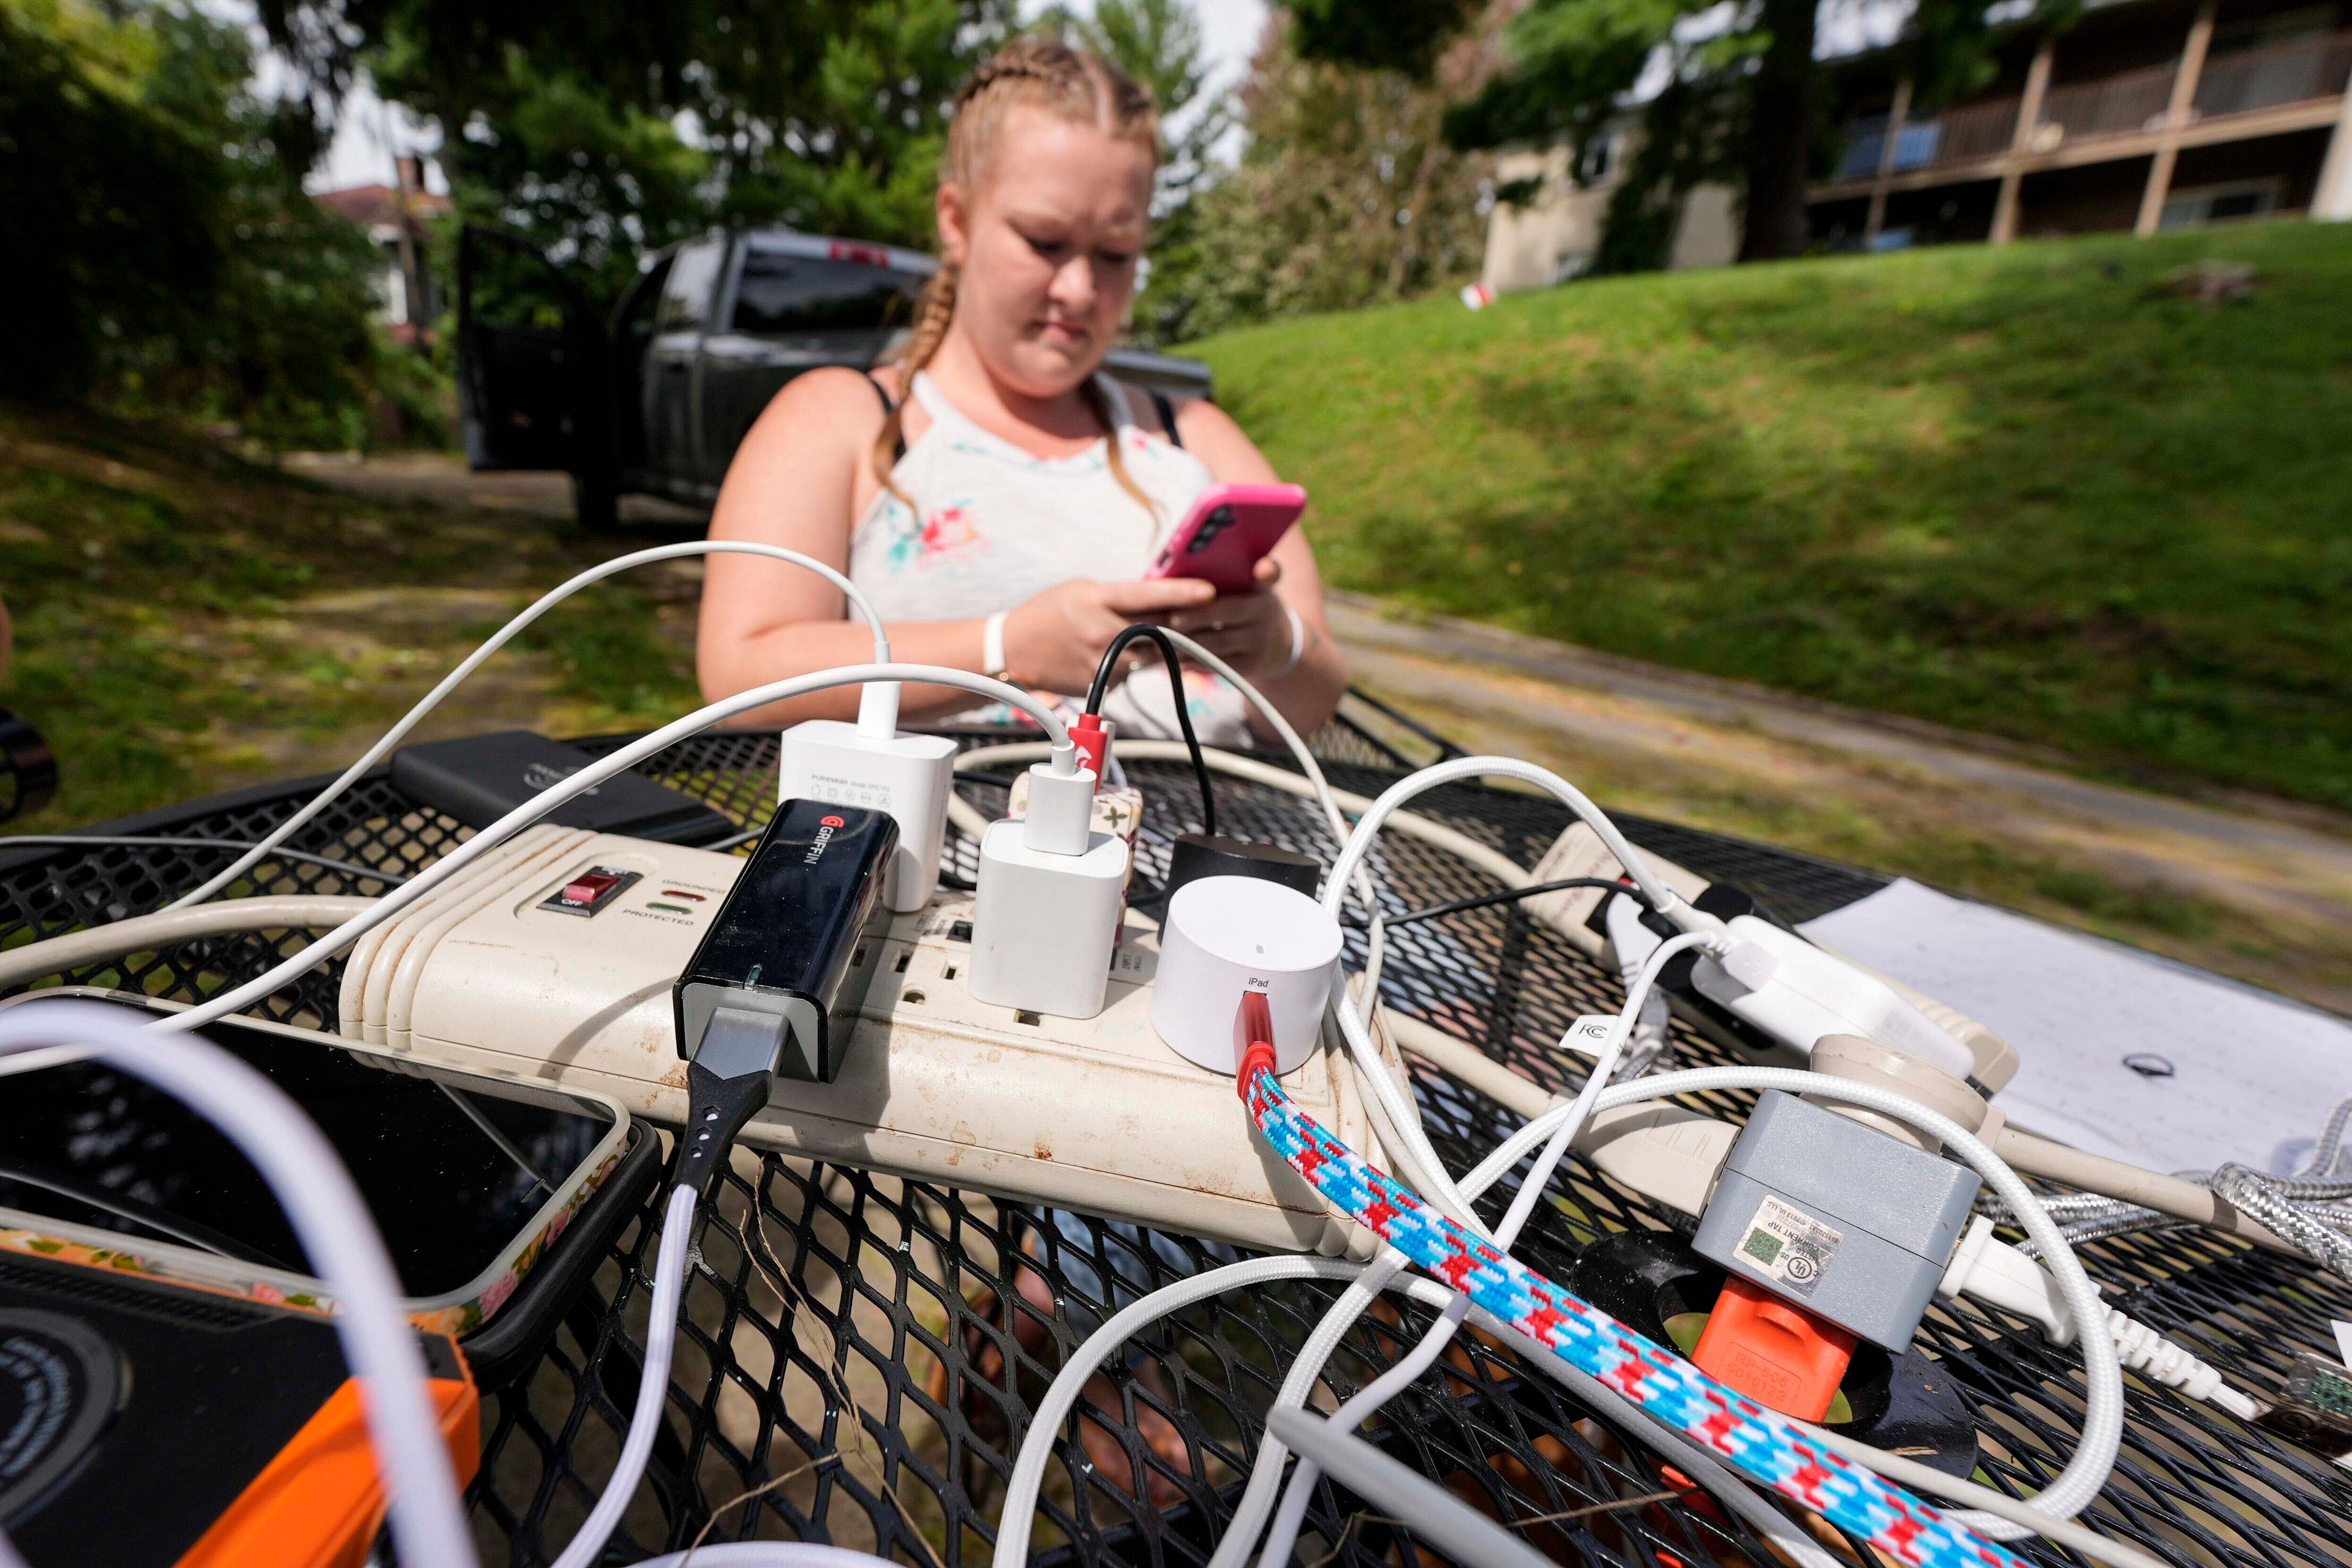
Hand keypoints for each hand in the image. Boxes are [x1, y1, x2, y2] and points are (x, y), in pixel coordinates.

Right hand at [1000, 575, 1216, 697]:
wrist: (1012, 649)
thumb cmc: (1047, 613)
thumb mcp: (1081, 590)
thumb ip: (1117, 595)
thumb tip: (1157, 598)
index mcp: (1096, 600)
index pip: (1146, 595)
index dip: (1181, 593)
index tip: (1210, 592)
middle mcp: (1102, 631)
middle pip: (1158, 630)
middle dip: (1179, 627)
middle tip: (1192, 621)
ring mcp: (1101, 661)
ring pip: (1149, 657)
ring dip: (1153, 649)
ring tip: (1128, 638)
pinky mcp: (1100, 683)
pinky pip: (1131, 674)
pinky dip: (1130, 666)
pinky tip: (1107, 657)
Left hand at [1162, 557, 1296, 678]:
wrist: (1278, 645)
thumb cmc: (1247, 608)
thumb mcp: (1247, 588)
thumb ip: (1224, 579)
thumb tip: (1173, 576)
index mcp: (1260, 587)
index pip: (1270, 574)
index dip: (1267, 570)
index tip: (1261, 569)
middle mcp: (1264, 612)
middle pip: (1229, 610)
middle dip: (1196, 615)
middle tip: (1172, 618)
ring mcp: (1258, 641)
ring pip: (1217, 642)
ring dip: (1186, 641)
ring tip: (1159, 640)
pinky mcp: (1250, 665)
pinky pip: (1216, 664)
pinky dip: (1192, 661)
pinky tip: (1171, 658)